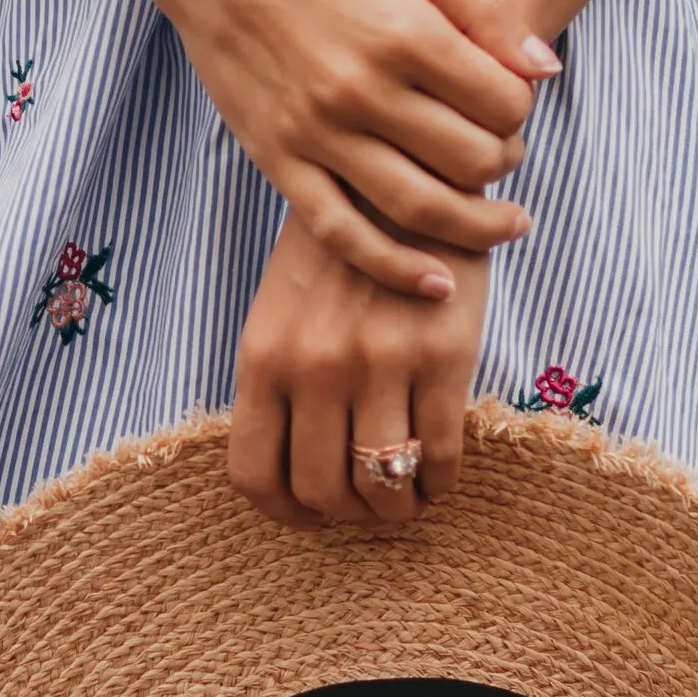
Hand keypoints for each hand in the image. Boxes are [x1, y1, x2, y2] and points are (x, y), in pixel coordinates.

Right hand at [143, 0, 551, 300]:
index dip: (522, 109)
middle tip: (505, 151)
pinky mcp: (277, 157)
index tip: (511, 102)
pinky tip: (436, 282)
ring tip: (504, 224)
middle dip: (505, 161)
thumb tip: (545, 71)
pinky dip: (393, 266)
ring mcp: (316, 131)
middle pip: (471, 159)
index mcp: (403, 33)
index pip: (502, 102)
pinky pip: (341, 231)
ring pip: (418, 208)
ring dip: (475, 226)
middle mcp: (361, 90)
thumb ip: (485, 8)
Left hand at [229, 225, 488, 529]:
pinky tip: (441, 472)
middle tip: (371, 504)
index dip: (286, 512)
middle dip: (350, 514)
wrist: (408, 182)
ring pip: (383, 486)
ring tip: (408, 493)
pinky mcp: (443, 358)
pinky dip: (440, 482)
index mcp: (264, 356)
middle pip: (322, 492)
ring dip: (397, 508)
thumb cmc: (340, 251)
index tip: (314, 513)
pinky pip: (439, 456)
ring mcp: (380, 364)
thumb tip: (294, 468)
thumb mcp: (282, 309)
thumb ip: (279, 381)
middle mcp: (315, 367)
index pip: (254, 474)